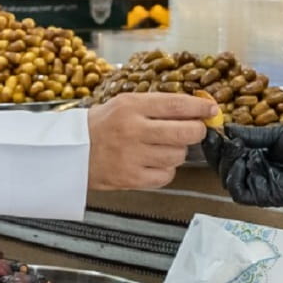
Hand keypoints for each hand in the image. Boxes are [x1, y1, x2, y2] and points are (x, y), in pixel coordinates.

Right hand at [86, 93, 216, 191]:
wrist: (71, 152)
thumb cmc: (102, 125)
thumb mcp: (124, 103)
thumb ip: (157, 105)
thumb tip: (196, 108)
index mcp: (131, 106)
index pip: (176, 104)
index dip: (200, 107)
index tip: (212, 110)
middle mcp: (133, 130)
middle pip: (184, 133)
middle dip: (196, 131)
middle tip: (194, 130)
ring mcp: (132, 157)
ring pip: (178, 155)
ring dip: (177, 151)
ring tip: (162, 147)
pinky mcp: (131, 178)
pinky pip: (167, 176)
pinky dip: (166, 170)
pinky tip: (154, 163)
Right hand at [201, 125, 282, 206]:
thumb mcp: (274, 134)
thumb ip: (250, 134)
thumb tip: (227, 128)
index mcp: (255, 157)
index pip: (228, 154)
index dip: (218, 144)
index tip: (211, 131)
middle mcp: (253, 172)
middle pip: (223, 167)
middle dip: (217, 152)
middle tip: (217, 138)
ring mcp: (256, 185)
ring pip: (227, 179)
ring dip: (225, 162)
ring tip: (234, 147)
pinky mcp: (261, 196)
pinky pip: (238, 192)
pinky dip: (234, 176)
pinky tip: (242, 160)